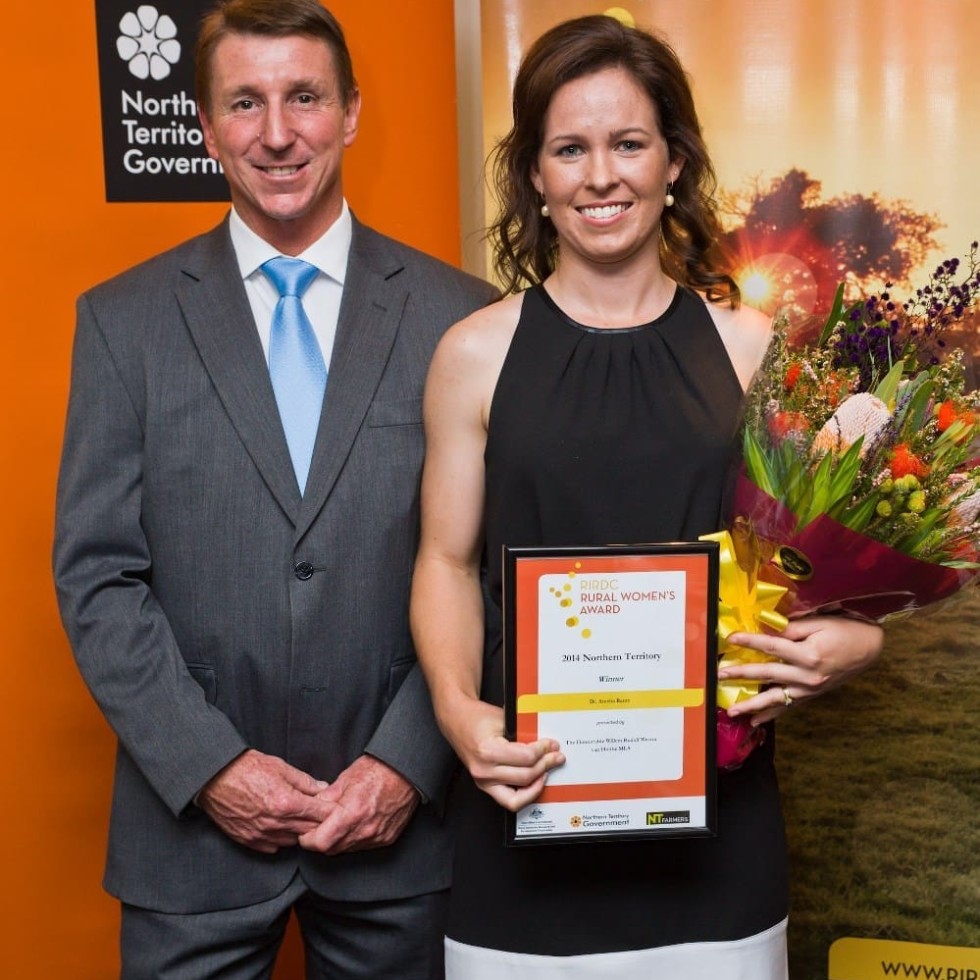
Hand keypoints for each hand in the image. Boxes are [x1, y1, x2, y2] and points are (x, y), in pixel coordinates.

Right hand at [197, 749, 330, 853]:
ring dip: (300, 832)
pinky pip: (273, 846)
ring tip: (301, 819)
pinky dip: (281, 838)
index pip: (320, 814)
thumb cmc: (247, 768)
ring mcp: (261, 834)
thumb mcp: (281, 767)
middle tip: (324, 816)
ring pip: (293, 841)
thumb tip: (323, 789)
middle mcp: (275, 823)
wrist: (215, 777)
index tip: (337, 809)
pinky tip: (282, 826)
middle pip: (309, 831)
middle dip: (319, 824)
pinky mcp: (249, 840)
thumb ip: (305, 781)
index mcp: (286, 802)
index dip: (332, 811)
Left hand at [297, 755, 419, 854]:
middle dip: (321, 841)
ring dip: (338, 841)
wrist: (406, 772)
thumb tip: (310, 808)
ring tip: (337, 824)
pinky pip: (363, 846)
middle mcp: (365, 829)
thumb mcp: (345, 778)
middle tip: (318, 828)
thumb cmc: (377, 770)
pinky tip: (354, 825)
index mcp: (352, 812)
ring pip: (347, 850)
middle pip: (332, 849)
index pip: (321, 842)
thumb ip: (326, 798)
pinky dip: (354, 839)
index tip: (305, 833)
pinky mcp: (386, 839)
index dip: (308, 840)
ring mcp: (377, 836)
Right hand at [444, 698, 564, 812]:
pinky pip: (509, 800)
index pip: (526, 757)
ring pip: (518, 797)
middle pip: (525, 776)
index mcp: (488, 751)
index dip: (544, 751)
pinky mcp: (484, 786)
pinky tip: (534, 782)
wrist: (457, 720)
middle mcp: (484, 770)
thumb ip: (524, 732)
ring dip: (537, 783)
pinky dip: (524, 794)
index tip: (551, 745)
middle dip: (545, 765)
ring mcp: (483, 781)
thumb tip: (546, 744)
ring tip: (546, 771)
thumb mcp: (503, 718)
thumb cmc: (476, 717)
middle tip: (555, 757)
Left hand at [720, 615, 883, 725]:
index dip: (750, 641)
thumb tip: (766, 627)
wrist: (871, 648)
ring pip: (776, 698)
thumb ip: (792, 628)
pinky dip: (772, 715)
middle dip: (741, 674)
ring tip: (732, 711)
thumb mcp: (820, 623)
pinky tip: (756, 721)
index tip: (731, 639)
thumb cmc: (846, 630)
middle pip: (768, 674)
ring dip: (752, 705)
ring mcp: (810, 689)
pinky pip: (789, 707)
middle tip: (720, 676)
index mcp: (809, 654)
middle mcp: (808, 676)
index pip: (772, 647)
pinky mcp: (812, 696)